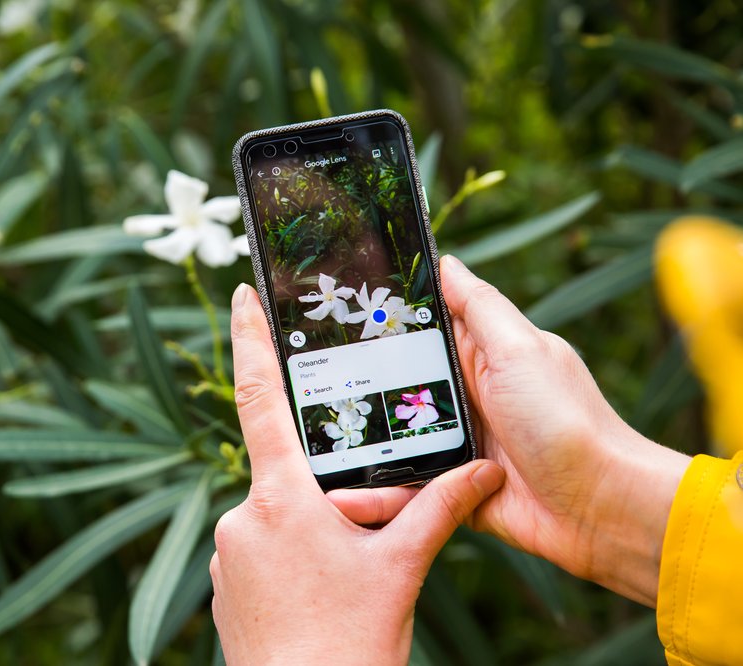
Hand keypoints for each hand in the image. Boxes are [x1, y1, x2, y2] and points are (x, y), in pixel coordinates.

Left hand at [211, 283, 504, 665]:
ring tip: (344, 581)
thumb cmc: (350, 644)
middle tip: (355, 536)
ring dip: (310, 533)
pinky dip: (291, 561)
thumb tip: (486, 471)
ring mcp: (227, 554)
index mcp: (282, 498)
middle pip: (286, 473)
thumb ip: (440, 508)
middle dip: (323, 490)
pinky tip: (319, 595)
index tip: (242, 294)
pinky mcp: (224, 587)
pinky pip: (259, 552)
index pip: (261, 396)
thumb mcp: (401, 568)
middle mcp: (242, 517)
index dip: (250, 338)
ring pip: (275, 518)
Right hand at [329, 255, 689, 606]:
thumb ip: (480, 307)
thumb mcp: (520, 348)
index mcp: (481, 356)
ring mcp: (455, 443)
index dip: (383, 320)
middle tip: (303, 377)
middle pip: (396, 383)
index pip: (422, 329)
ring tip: (308, 437)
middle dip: (355, 382)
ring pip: (391, 436)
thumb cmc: (566, 419)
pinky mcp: (449, 488)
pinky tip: (339, 491)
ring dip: (359, 440)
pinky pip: (403, 486)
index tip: (333, 310)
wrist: (597, 507)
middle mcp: (465, 397)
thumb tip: (445, 262)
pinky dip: (376, 490)